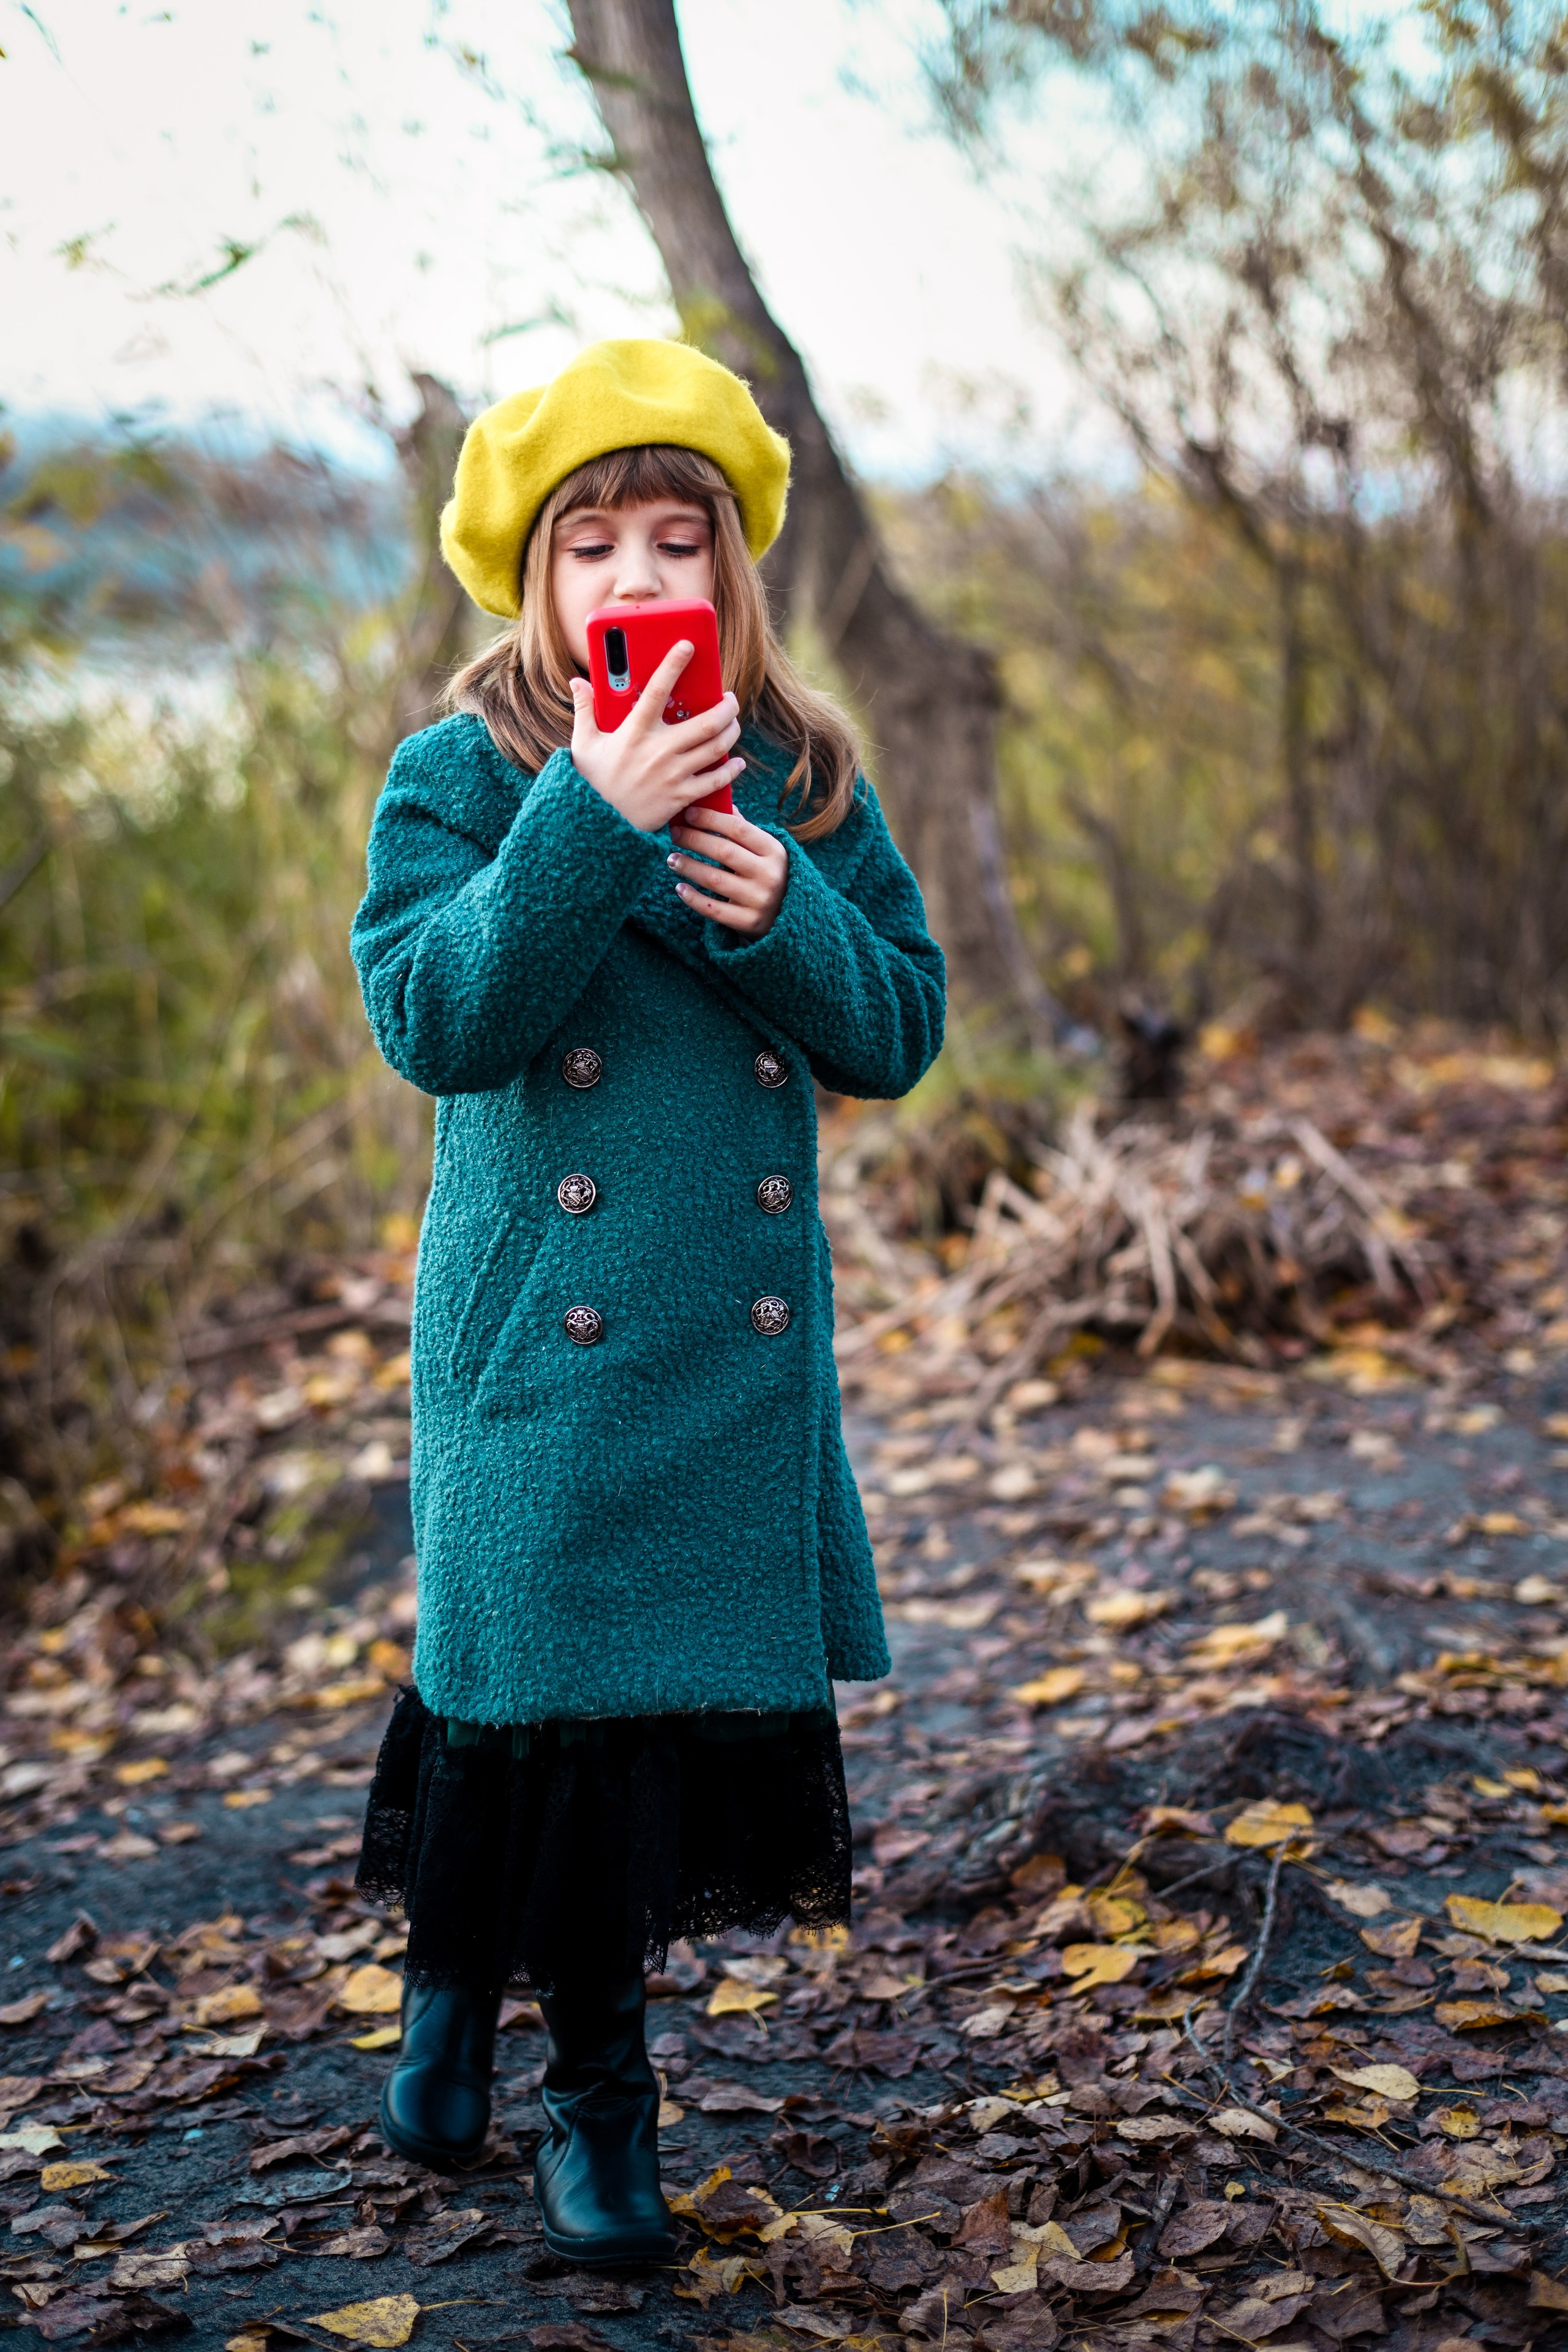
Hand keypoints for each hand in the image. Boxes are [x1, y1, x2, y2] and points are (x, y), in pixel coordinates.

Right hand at [568, 643, 744, 832]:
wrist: (598, 826)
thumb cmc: (593, 781)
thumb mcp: (584, 744)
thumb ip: (585, 711)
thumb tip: (578, 682)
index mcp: (634, 732)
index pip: (655, 690)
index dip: (672, 665)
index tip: (687, 646)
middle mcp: (657, 751)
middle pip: (704, 722)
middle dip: (725, 707)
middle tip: (730, 700)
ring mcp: (672, 775)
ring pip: (715, 747)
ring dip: (731, 732)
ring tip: (733, 724)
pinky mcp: (681, 797)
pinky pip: (715, 780)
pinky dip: (730, 769)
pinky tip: (736, 761)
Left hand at [667, 804, 788, 939]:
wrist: (792, 918)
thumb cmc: (769, 875)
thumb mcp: (765, 851)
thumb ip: (743, 829)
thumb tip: (717, 801)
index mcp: (774, 851)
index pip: (738, 829)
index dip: (711, 819)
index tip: (688, 813)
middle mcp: (769, 875)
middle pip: (723, 851)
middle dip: (694, 840)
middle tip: (674, 834)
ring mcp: (759, 900)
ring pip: (715, 880)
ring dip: (688, 866)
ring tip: (672, 859)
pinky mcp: (749, 922)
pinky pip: (714, 910)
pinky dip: (693, 898)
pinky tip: (680, 888)